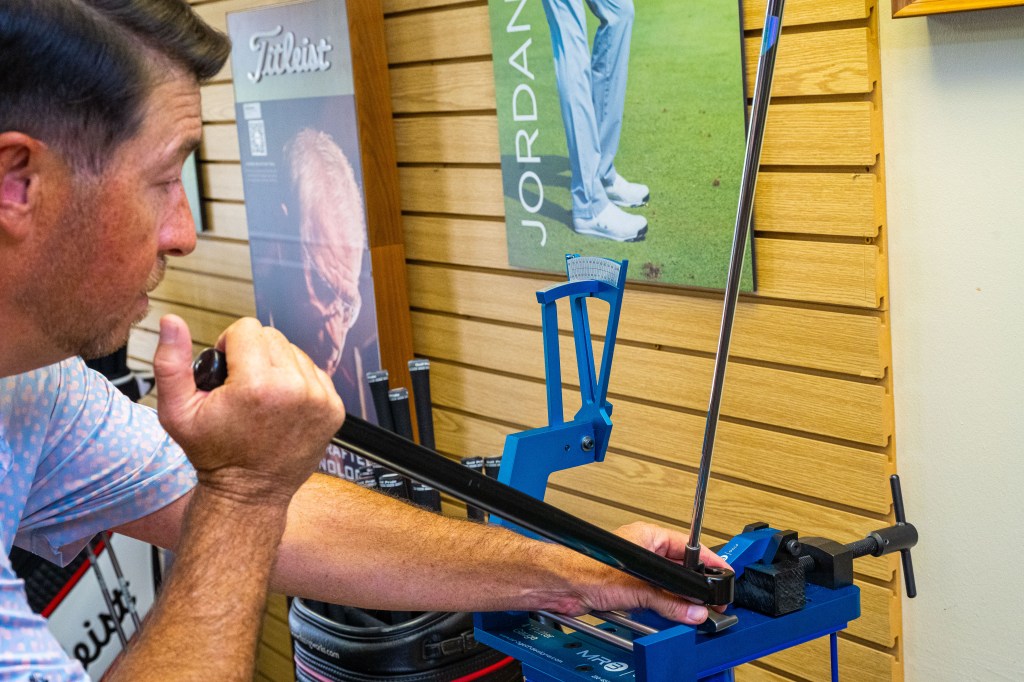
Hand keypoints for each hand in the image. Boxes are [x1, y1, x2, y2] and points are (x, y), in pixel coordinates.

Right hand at [153, 315, 344, 505]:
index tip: (226, 372)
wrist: (249, 493)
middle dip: (253, 354)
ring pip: (294, 352)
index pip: (247, 328)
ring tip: (261, 397)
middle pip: (272, 337)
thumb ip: (170, 362)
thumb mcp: (176, 412)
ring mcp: (320, 400)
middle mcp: (295, 389)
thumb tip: (171, 321)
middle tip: (241, 387)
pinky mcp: (334, 409)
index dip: (229, 345)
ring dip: (277, 366)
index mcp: (258, 385)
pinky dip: (297, 381)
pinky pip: (314, 372)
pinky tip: (281, 404)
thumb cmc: (213, 454)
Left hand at [560, 522, 730, 624]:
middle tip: (710, 602)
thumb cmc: (585, 566)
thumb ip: (669, 600)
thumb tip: (693, 610)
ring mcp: (635, 573)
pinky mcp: (627, 590)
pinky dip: (662, 609)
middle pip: (679, 571)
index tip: (723, 575)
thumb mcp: (637, 585)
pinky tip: (668, 617)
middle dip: (693, 588)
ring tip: (691, 613)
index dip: (707, 563)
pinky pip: (653, 601)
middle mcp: (643, 552)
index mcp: (648, 537)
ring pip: (667, 588)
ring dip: (677, 602)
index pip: (688, 549)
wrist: (559, 584)